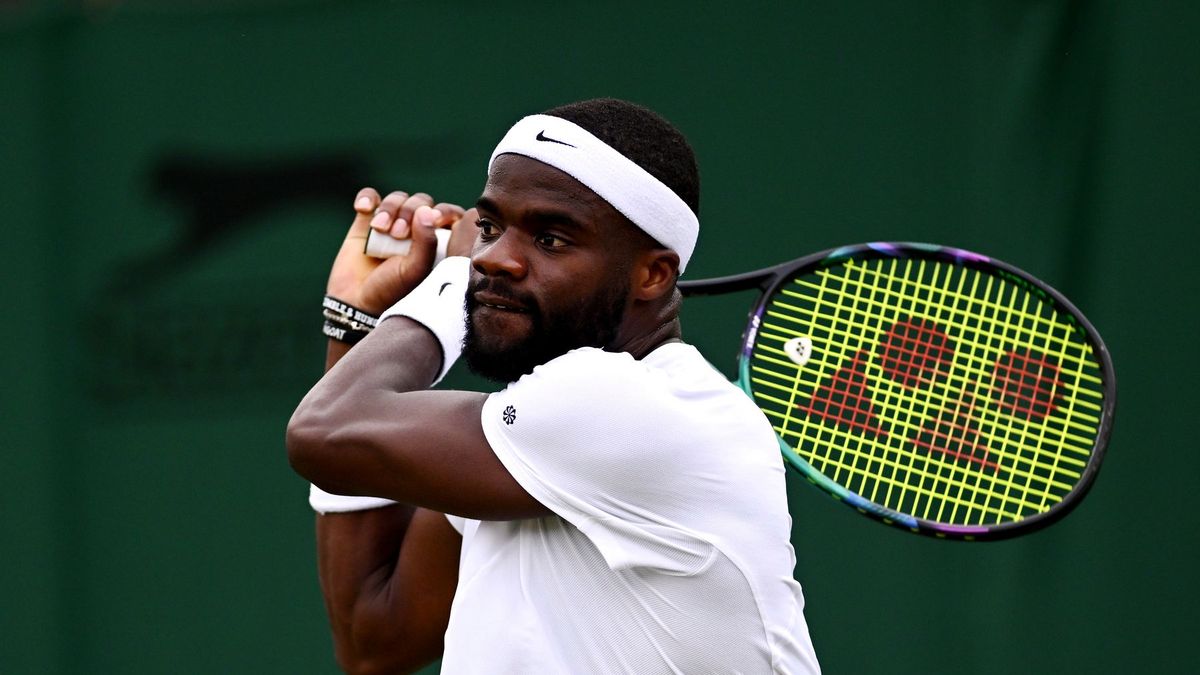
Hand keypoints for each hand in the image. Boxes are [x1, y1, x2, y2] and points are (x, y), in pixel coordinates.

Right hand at [327, 189, 476, 314]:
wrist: (356, 301)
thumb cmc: (392, 290)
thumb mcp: (415, 270)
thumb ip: (426, 242)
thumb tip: (428, 210)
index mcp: (436, 243)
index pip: (448, 215)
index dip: (444, 211)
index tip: (437, 219)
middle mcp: (416, 231)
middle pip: (420, 202)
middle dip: (409, 212)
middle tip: (398, 234)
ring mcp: (391, 224)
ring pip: (397, 199)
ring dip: (389, 208)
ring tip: (379, 228)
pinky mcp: (367, 221)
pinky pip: (371, 197)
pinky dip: (367, 197)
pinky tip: (363, 208)